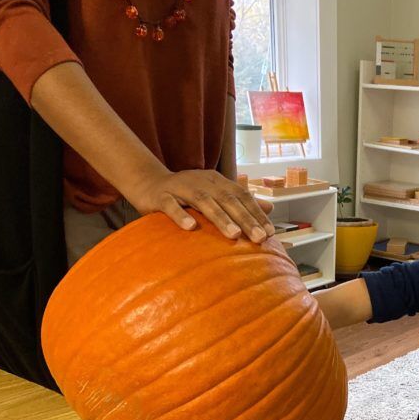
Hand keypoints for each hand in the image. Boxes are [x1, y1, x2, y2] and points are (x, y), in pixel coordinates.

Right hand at [130, 169, 275, 241]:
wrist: (148, 183)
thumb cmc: (186, 195)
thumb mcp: (215, 195)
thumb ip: (241, 201)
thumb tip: (270, 208)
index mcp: (217, 181)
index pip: (241, 196)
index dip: (256, 213)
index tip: (270, 233)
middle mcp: (202, 182)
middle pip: (227, 199)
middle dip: (245, 219)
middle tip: (260, 238)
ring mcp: (181, 187)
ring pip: (203, 201)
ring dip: (220, 218)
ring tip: (234, 234)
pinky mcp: (161, 196)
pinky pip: (171, 206)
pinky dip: (180, 215)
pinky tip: (190, 228)